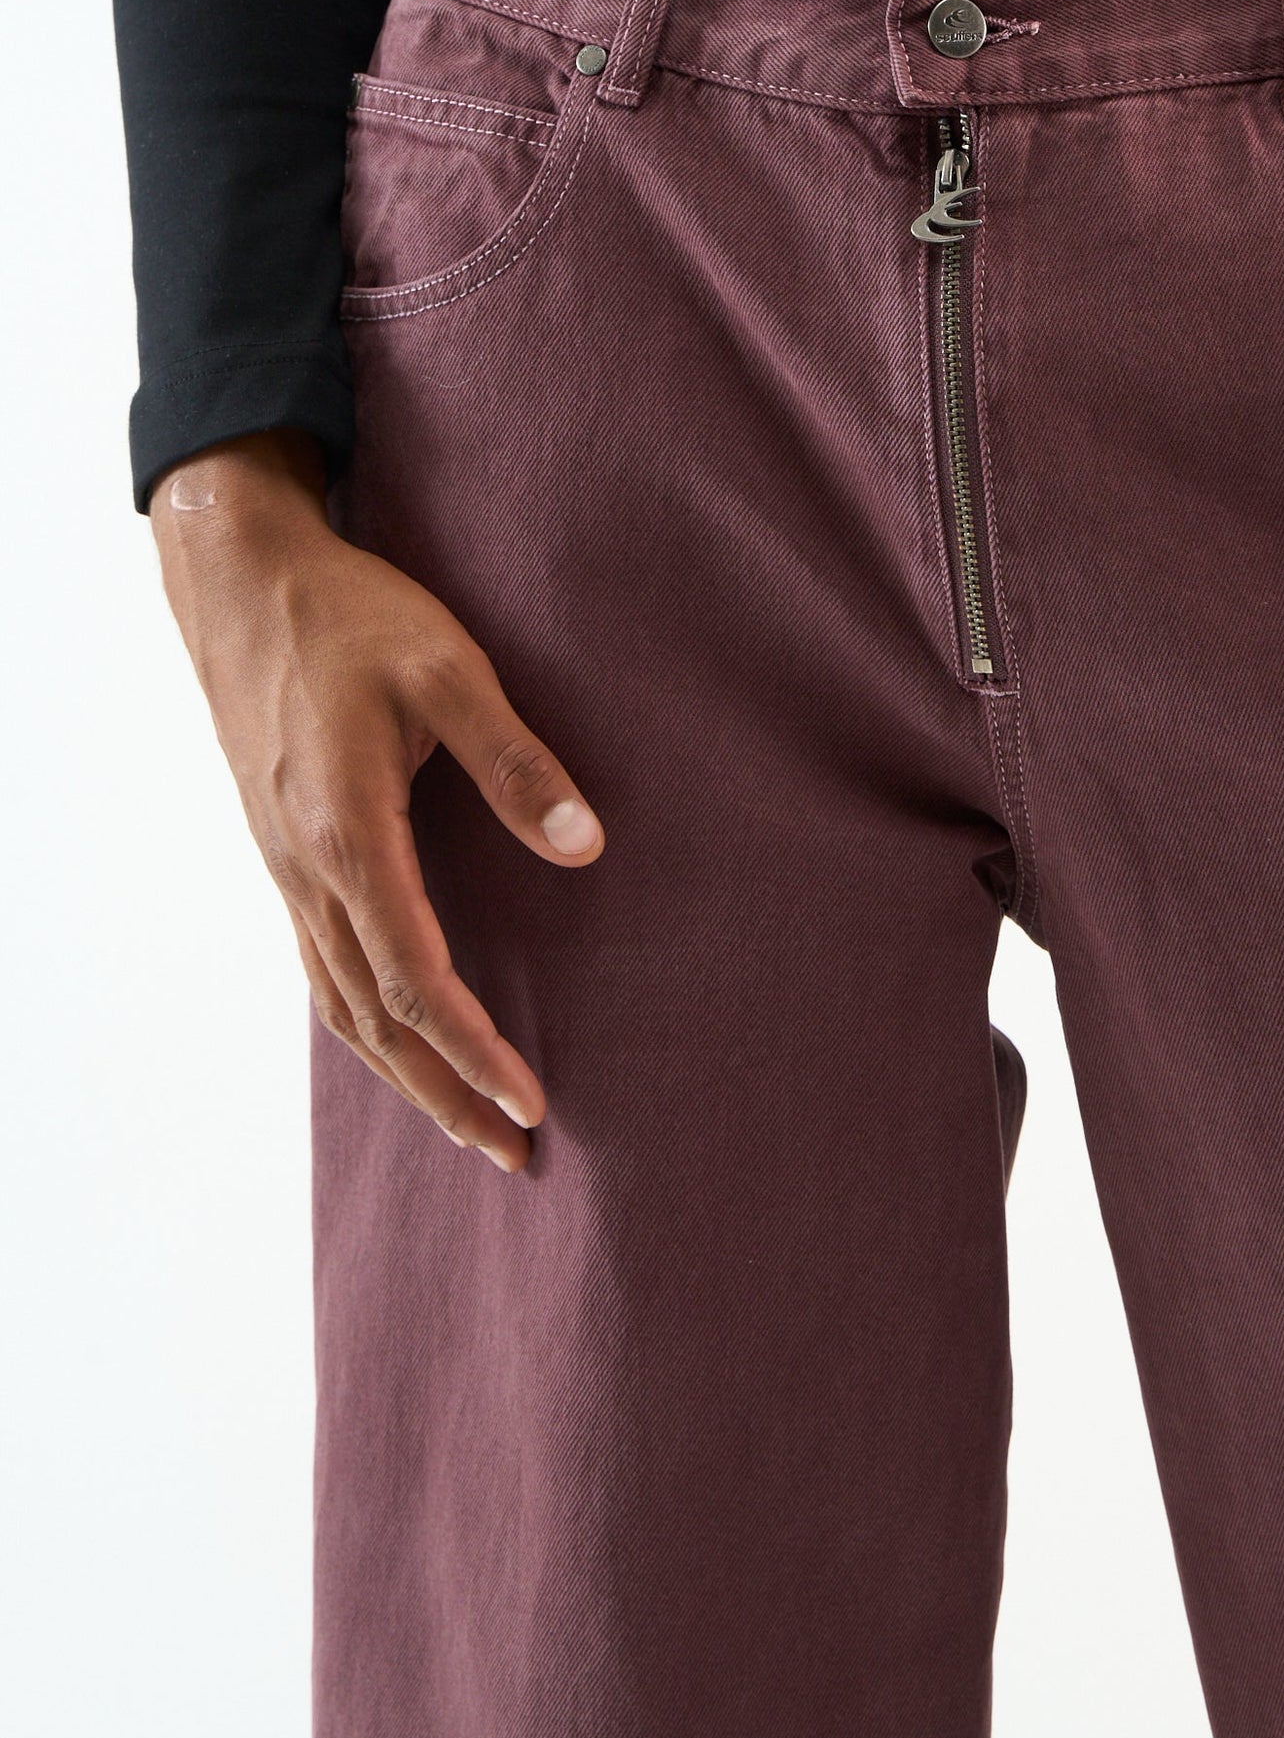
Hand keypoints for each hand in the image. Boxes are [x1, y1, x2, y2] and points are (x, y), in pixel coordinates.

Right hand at [151, 428, 603, 1167]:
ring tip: (468, 1127)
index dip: (473, 1050)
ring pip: (340, 1006)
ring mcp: (288, 868)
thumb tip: (585, 848)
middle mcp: (308, 869)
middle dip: (444, 1094)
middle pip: (374, 1019)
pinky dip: (365, 1025)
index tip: (531, 1104)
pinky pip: (321, 969)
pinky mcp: (286, 855)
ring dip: (405, 1073)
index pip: (413, 979)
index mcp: (349, 833)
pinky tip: (401, 1043)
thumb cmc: (354, 617)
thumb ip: (517, 761)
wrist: (245, 582)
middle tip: (514, 1155)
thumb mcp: (449, 669)